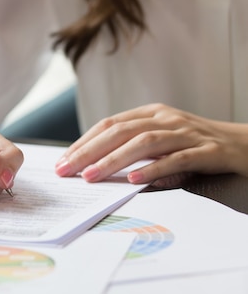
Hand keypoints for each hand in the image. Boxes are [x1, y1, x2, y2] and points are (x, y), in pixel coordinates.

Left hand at [54, 103, 247, 183]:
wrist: (247, 146)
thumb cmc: (197, 145)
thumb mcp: (162, 140)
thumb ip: (134, 148)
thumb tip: (93, 166)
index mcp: (152, 113)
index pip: (109, 125)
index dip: (84, 142)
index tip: (63, 161)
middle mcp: (166, 118)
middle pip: (120, 131)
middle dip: (88, 151)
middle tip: (66, 170)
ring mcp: (187, 132)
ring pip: (144, 143)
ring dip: (113, 160)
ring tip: (90, 177)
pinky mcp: (208, 150)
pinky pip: (177, 159)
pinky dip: (154, 169)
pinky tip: (134, 180)